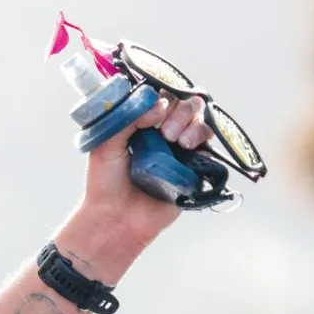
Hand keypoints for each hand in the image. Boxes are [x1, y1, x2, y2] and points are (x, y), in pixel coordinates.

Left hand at [77, 92, 213, 243]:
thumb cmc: (105, 183)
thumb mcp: (105, 145)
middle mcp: (163, 132)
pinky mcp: (195, 166)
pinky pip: (208, 143)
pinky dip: (201, 137)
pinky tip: (188, 147)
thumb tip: (157, 104)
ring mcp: (180, 148)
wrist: (116, 218)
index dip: (161, 97)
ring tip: (177, 141)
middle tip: (165, 132)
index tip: (153, 112)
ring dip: (191, 122)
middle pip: (184, 103)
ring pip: (199, 119)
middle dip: (179, 111)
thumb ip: (126, 119)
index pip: (160, 96)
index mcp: (141, 123)